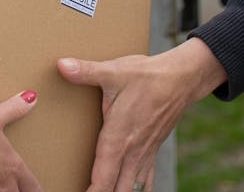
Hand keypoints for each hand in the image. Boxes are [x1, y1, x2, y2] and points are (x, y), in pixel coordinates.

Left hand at [57, 38, 226, 191]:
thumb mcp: (114, 71)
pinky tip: (130, 191)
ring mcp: (144, 153)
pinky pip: (145, 180)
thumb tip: (61, 65)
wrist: (182, 79)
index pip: (103, 178)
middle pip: (117, 190)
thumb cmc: (147, 75)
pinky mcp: (152, 150)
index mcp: (119, 137)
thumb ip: (87, 71)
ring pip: (132, 189)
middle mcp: (132, 151)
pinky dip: (136, 190)